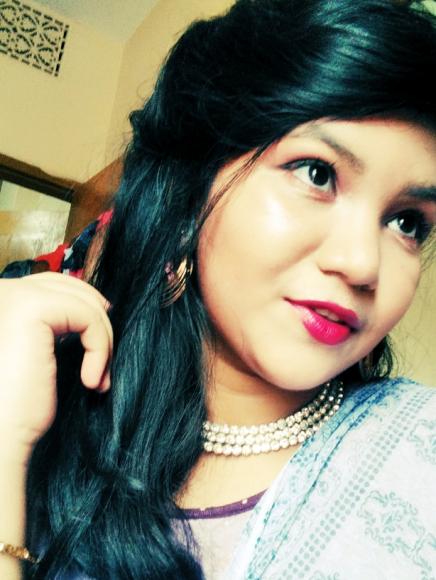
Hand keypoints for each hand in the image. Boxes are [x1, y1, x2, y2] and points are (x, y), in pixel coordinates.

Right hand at [0, 273, 112, 462]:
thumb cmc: (17, 407)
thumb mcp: (39, 353)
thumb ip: (56, 325)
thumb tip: (102, 304)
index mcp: (2, 300)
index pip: (53, 285)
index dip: (84, 308)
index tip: (101, 343)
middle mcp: (2, 290)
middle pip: (70, 286)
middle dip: (96, 322)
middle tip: (105, 363)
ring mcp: (13, 295)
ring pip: (83, 302)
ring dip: (101, 342)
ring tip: (97, 380)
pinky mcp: (31, 308)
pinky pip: (88, 317)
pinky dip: (100, 349)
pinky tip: (91, 382)